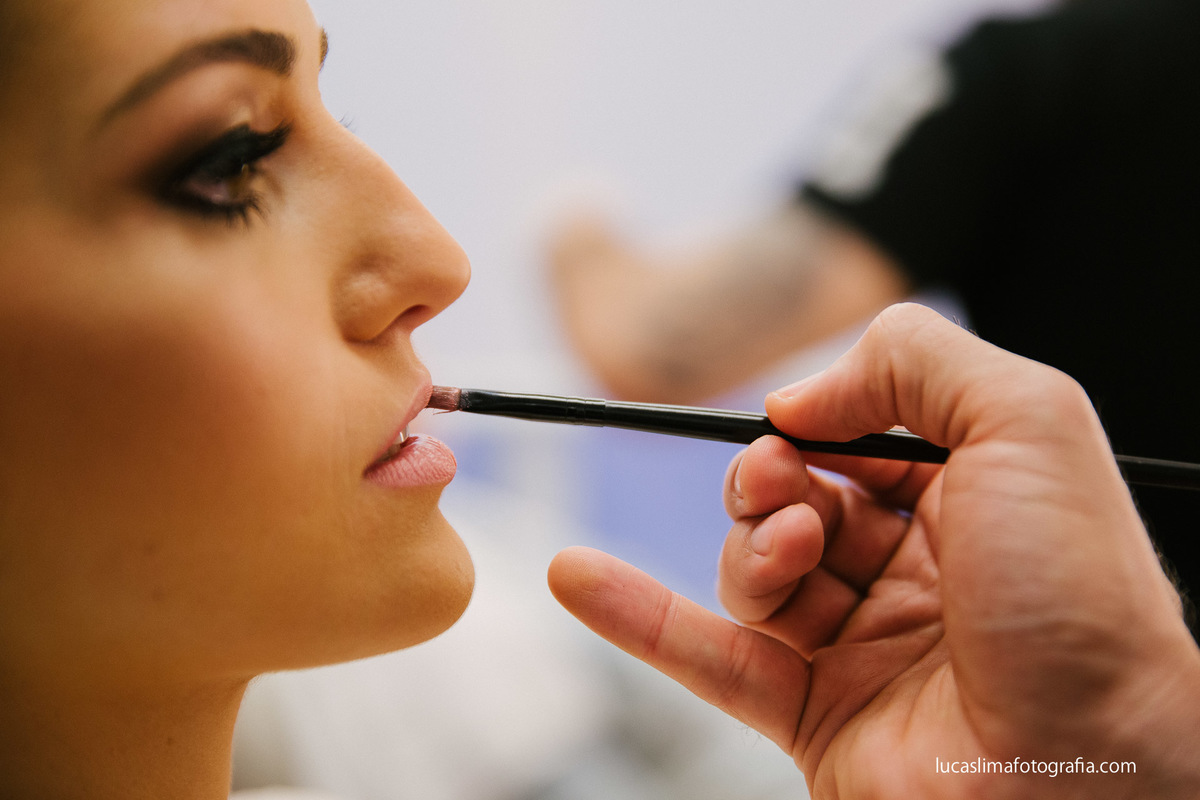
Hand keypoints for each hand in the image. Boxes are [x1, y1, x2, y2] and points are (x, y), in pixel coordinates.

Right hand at [549, 303, 1199, 797]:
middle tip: (779, 486)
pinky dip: (636, 616)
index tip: (795, 421)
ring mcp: (860, 646)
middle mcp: (914, 572)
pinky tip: (578, 578)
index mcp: (969, 501)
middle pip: (794, 498)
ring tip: (788, 553)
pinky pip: (710, 660)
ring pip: (755, 572)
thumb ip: (915, 359)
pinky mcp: (813, 716)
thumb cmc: (1081, 603)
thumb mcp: (1027, 421)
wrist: (1095, 779)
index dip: (817, 421)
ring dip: (749, 548)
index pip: (859, 438)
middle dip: (770, 481)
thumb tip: (797, 396)